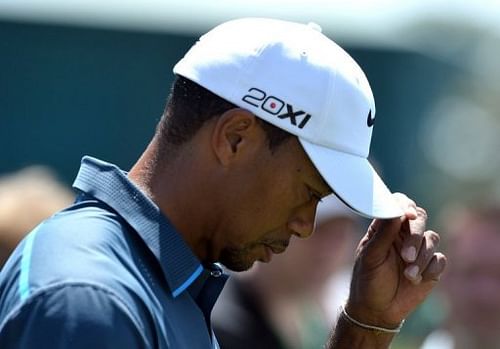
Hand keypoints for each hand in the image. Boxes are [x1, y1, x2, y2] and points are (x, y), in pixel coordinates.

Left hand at [346, 193, 446, 327]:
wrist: (378, 310)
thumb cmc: (368, 280)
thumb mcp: (370, 256)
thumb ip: (383, 233)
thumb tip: (397, 211)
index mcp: (384, 227)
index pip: (398, 204)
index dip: (405, 205)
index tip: (408, 215)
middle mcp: (402, 234)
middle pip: (420, 217)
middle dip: (415, 236)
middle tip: (406, 257)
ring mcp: (418, 250)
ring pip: (432, 239)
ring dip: (421, 258)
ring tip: (408, 275)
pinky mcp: (430, 266)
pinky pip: (440, 259)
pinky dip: (430, 269)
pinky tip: (416, 280)